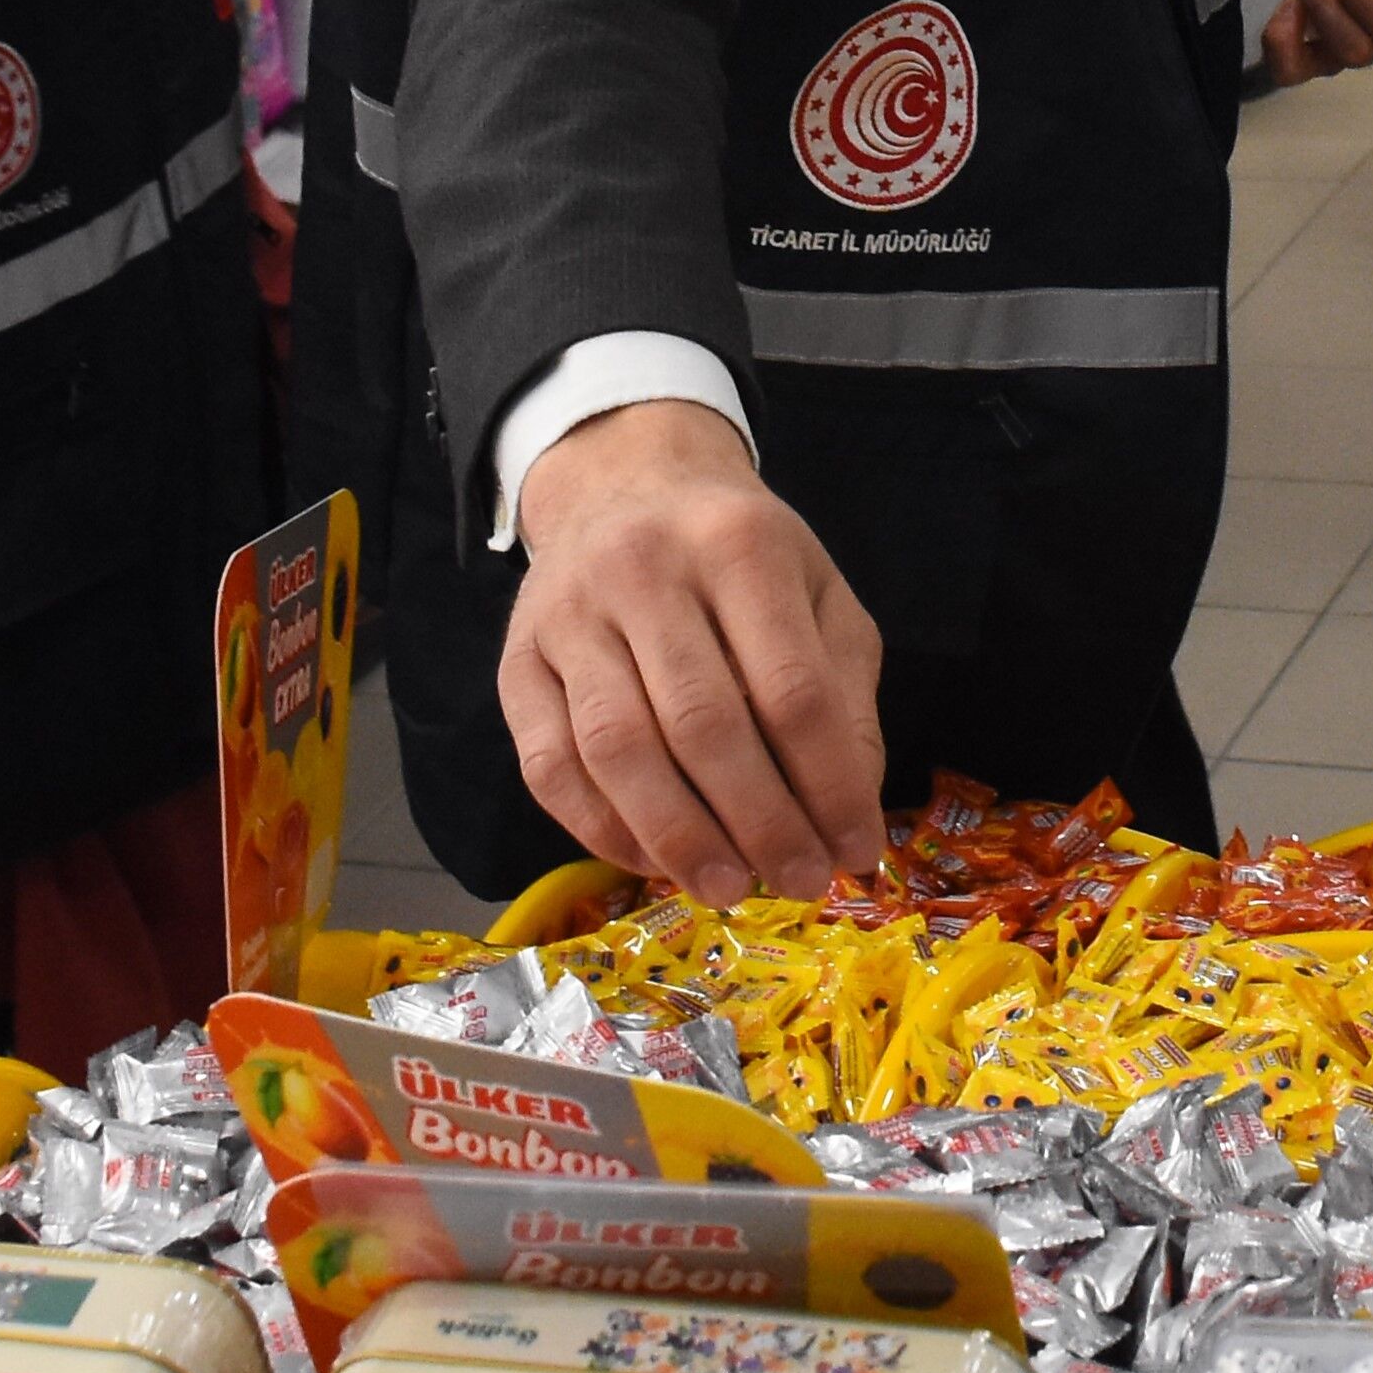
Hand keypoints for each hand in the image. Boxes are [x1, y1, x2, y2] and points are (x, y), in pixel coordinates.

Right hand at [503, 400, 886, 904]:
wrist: (624, 484)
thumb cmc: (739, 555)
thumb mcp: (819, 596)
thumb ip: (845, 697)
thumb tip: (851, 813)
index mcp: (740, 546)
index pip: (792, 691)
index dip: (829, 787)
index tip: (855, 852)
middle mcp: (644, 570)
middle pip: (704, 725)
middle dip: (760, 825)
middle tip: (797, 882)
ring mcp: (569, 614)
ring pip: (618, 750)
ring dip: (679, 839)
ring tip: (729, 887)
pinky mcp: (516, 660)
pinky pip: (549, 765)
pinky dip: (602, 830)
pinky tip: (653, 860)